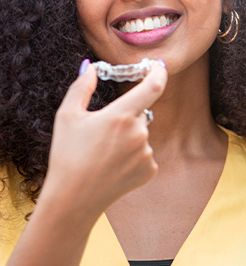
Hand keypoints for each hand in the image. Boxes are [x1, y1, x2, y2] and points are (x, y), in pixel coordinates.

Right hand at [41, 60, 166, 220]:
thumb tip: (90, 66)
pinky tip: (113, 165)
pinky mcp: (150, 170)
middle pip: (141, 112)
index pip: (153, 86)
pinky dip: (133, 154)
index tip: (159, 64)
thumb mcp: (67, 116)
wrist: (72, 200)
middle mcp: (139, 133)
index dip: (159, 71)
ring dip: (129, 136)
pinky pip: (145, 153)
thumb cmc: (67, 155)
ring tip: (104, 153)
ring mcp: (146, 154)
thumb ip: (82, 86)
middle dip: (126, 114)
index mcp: (121, 115)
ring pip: (142, 133)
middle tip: (104, 131)